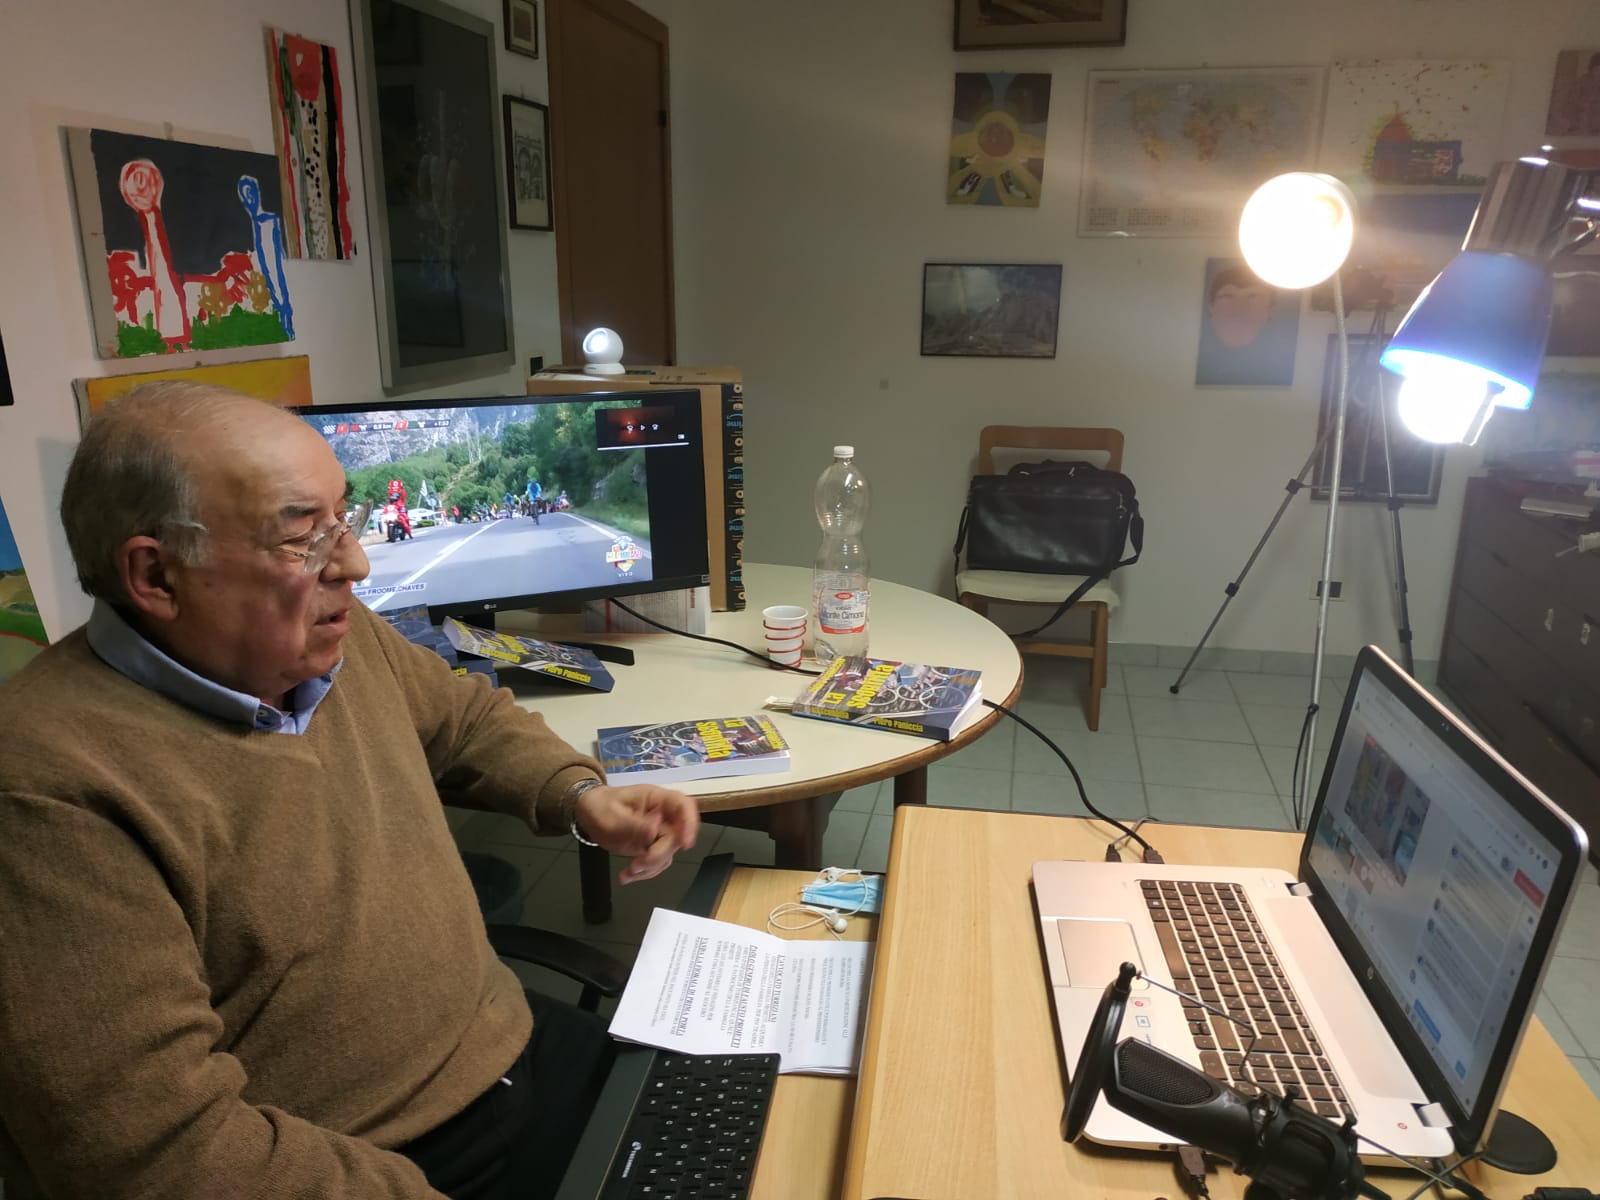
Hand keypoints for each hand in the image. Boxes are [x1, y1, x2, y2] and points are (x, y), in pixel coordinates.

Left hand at [574, 784, 699, 883]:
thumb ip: (634, 825)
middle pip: (676, 836)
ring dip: (650, 867)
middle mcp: (662, 815)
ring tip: (628, 872)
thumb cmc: (600, 807)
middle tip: (637, 865)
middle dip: (658, 855)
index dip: (689, 823)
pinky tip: (627, 875)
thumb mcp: (612, 816)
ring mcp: (658, 832)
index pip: (683, 805)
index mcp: (656, 799)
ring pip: (668, 853)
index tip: (685, 844)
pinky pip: (657, 862)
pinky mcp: (651, 846)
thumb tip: (655, 831)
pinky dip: (644, 872)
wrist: (588, 814)